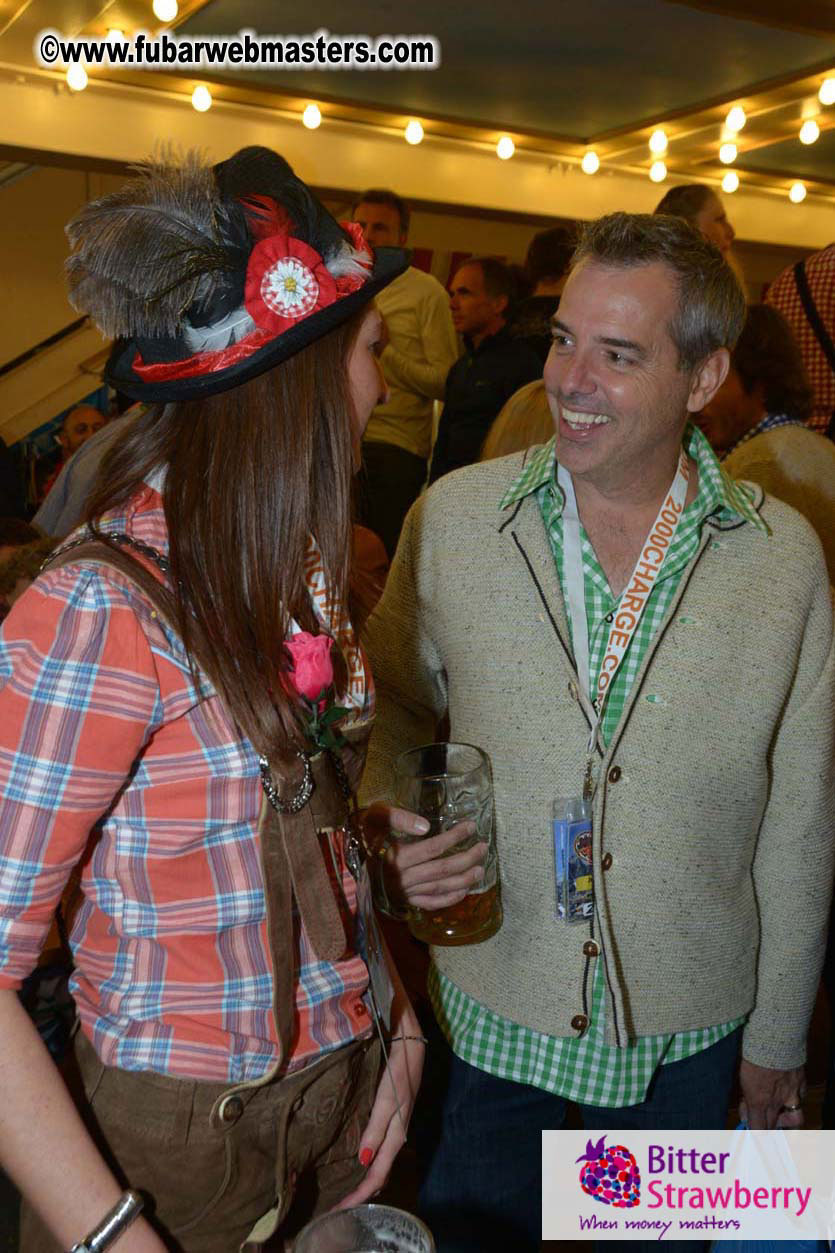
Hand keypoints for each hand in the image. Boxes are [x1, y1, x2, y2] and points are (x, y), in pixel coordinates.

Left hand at [335, 1027, 424, 1208]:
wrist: (410, 1047)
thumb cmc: (399, 1072)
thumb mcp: (387, 1100)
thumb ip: (376, 1128)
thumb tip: (364, 1160)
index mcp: (396, 1135)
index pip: (378, 1175)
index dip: (360, 1195)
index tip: (341, 1209)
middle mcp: (395, 1136)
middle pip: (379, 1174)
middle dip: (361, 1193)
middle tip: (338, 1206)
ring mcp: (393, 1127)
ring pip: (379, 1163)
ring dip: (364, 1180)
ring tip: (344, 1190)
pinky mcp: (389, 1118)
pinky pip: (378, 1149)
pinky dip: (367, 1162)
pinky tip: (356, 1160)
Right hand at [362, 803, 486, 910]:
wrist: (345, 863)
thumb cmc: (362, 834)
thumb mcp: (373, 817)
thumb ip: (396, 817)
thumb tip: (426, 827)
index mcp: (396, 857)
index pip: (433, 848)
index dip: (455, 837)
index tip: (471, 827)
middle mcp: (402, 878)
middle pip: (442, 869)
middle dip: (466, 858)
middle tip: (483, 848)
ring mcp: (404, 893)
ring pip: (440, 888)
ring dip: (463, 880)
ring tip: (480, 870)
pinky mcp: (404, 902)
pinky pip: (431, 904)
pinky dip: (449, 899)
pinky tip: (464, 891)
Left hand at [739, 1059, 805, 1128]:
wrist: (774, 1040)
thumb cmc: (753, 1056)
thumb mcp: (743, 1078)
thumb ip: (747, 1098)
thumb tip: (746, 1113)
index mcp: (759, 1101)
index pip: (759, 1128)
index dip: (756, 1135)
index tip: (752, 1134)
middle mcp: (776, 1101)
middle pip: (774, 1125)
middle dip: (768, 1128)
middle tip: (763, 1122)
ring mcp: (791, 1093)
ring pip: (794, 1119)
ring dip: (786, 1120)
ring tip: (780, 1115)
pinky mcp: (801, 1083)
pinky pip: (801, 1098)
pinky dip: (796, 1099)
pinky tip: (790, 1094)